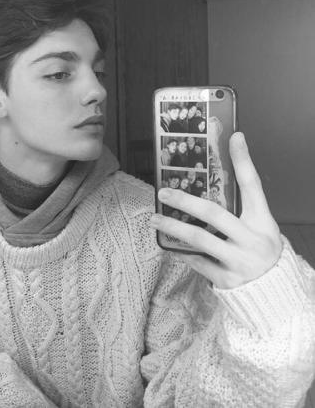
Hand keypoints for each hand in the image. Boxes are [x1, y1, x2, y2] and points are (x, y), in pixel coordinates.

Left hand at [152, 132, 282, 288]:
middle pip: (215, 214)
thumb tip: (214, 179)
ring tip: (154, 218)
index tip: (234, 137)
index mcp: (263, 221)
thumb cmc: (259, 249)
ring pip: (199, 239)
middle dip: (185, 201)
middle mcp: (252, 239)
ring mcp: (239, 261)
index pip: (253, 185)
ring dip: (173, 227)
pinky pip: (197, 262)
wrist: (274, 291)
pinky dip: (181, 252)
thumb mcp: (258, 225)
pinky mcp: (227, 279)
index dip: (244, 161)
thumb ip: (240, 205)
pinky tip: (167, 244)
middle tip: (163, 192)